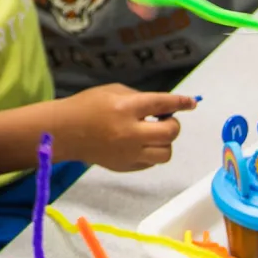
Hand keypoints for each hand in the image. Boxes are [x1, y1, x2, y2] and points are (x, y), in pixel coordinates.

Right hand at [55, 84, 196, 171]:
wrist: (65, 131)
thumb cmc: (87, 105)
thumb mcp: (112, 91)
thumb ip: (139, 98)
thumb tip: (162, 108)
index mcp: (126, 108)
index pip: (162, 104)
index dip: (180, 102)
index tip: (192, 102)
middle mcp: (130, 132)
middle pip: (169, 133)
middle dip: (173, 124)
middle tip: (164, 119)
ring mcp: (129, 153)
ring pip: (165, 153)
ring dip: (164, 141)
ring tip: (153, 134)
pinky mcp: (126, 166)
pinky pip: (151, 163)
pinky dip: (151, 152)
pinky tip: (141, 144)